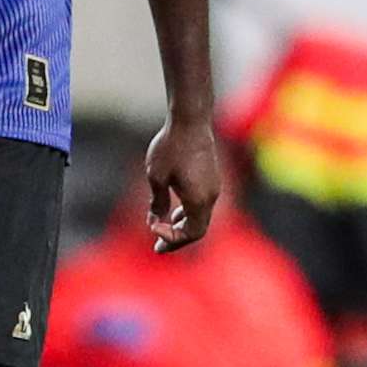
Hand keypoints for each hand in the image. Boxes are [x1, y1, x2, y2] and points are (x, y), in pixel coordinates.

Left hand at [146, 118, 218, 252]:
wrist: (190, 120)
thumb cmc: (171, 147)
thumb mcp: (156, 177)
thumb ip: (157, 203)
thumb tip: (155, 221)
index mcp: (199, 201)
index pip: (190, 233)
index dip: (171, 238)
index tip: (152, 229)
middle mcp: (211, 197)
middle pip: (198, 229)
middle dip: (177, 239)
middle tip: (158, 247)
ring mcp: (214, 187)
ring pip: (201, 216)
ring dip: (183, 225)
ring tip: (164, 228)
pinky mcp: (212, 177)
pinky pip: (202, 204)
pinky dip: (189, 212)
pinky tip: (175, 208)